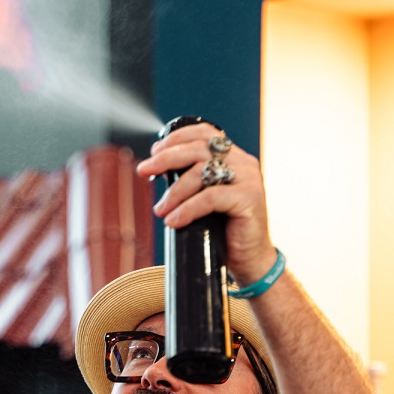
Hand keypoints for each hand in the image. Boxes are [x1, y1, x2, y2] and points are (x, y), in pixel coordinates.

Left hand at [136, 122, 278, 283]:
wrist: (249, 260)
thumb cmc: (226, 231)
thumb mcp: (207, 198)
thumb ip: (193, 180)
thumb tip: (159, 168)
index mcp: (235, 157)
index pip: (205, 133)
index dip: (177, 138)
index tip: (154, 151)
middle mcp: (244, 163)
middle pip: (199, 149)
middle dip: (166, 158)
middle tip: (144, 170)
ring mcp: (248, 179)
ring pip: (201, 172)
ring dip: (174, 191)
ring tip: (160, 209)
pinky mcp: (249, 198)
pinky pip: (210, 198)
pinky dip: (187, 209)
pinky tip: (174, 220)